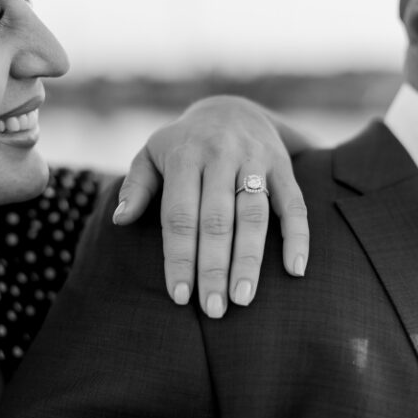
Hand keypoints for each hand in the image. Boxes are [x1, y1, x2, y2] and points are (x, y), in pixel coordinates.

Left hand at [113, 95, 309, 317]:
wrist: (231, 109)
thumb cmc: (183, 144)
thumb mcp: (152, 154)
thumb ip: (137, 186)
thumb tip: (120, 220)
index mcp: (185, 156)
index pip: (180, 215)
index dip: (180, 257)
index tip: (179, 296)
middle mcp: (220, 156)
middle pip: (216, 220)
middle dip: (214, 268)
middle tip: (213, 309)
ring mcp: (254, 160)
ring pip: (254, 215)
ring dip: (249, 259)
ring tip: (244, 299)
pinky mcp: (282, 166)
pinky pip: (294, 204)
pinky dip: (298, 236)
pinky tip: (296, 269)